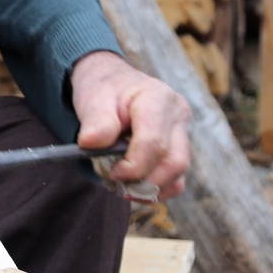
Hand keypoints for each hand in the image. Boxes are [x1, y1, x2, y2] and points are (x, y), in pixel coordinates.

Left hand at [70, 51, 191, 200]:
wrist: (113, 82)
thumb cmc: (105, 89)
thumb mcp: (94, 98)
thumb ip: (96, 121)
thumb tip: (90, 143)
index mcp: (157, 98)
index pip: (153, 142)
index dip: (134, 166)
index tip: (113, 173)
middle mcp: (177, 115)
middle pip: (174, 162)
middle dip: (145, 183)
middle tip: (118, 183)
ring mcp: (182, 132)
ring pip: (178, 174)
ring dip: (151, 189)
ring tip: (124, 187)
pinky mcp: (180, 148)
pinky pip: (177, 179)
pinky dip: (157, 190)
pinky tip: (135, 187)